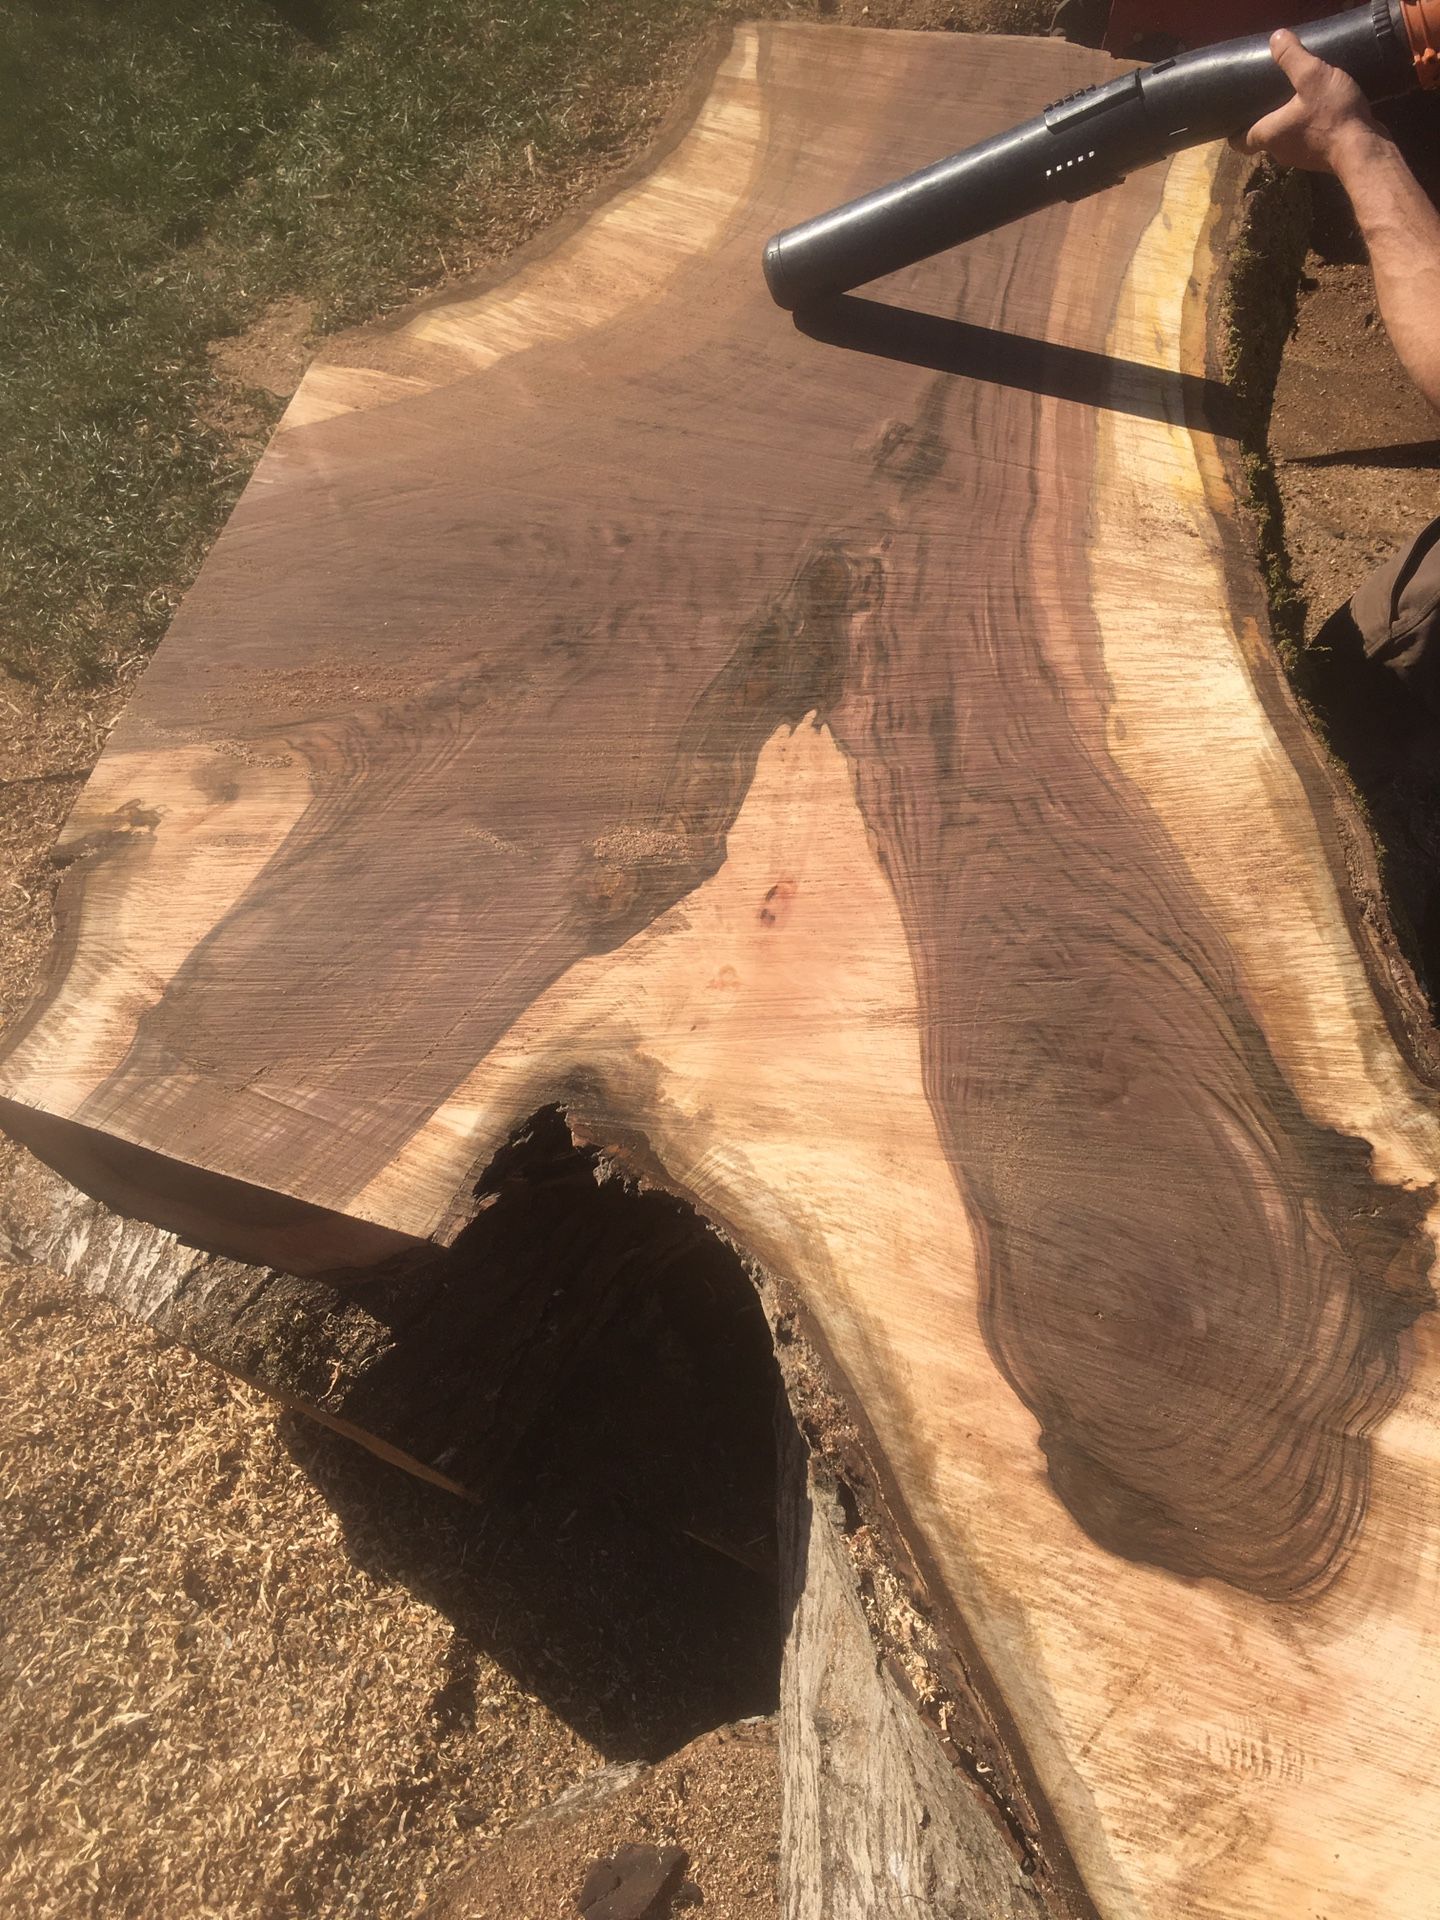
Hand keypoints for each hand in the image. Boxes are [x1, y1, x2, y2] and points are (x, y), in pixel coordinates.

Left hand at [1231, 29, 1379, 173]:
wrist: (1363, 149)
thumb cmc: (1332, 115)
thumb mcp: (1312, 76)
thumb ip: (1292, 57)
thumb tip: (1276, 38)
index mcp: (1269, 135)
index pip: (1240, 142)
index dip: (1235, 132)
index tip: (1236, 121)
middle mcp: (1280, 151)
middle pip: (1264, 138)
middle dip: (1266, 121)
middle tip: (1269, 102)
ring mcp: (1301, 158)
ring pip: (1287, 141)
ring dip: (1290, 125)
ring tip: (1297, 103)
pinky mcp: (1321, 158)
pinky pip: (1310, 142)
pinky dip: (1310, 130)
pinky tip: (1322, 113)